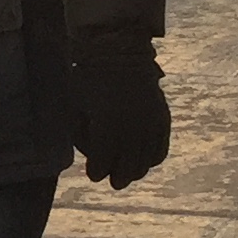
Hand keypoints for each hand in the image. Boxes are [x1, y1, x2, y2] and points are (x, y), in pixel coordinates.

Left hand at [70, 43, 170, 189]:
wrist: (119, 56)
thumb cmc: (90, 81)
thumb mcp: (75, 103)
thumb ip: (77, 131)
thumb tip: (84, 154)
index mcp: (107, 123)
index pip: (103, 160)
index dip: (97, 171)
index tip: (94, 174)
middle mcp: (131, 126)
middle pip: (127, 166)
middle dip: (118, 178)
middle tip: (113, 182)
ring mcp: (150, 123)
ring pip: (145, 161)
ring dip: (135, 171)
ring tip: (127, 174)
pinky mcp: (162, 119)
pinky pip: (160, 149)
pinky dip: (152, 158)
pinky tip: (144, 161)